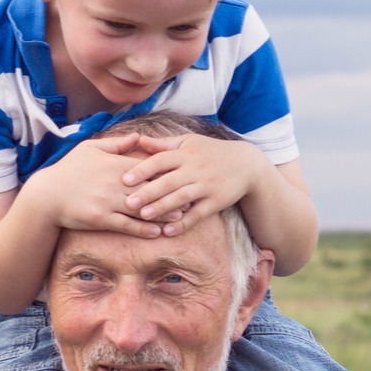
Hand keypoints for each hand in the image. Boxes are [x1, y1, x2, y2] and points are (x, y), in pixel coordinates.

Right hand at [23, 136, 184, 238]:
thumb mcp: (91, 149)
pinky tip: (157, 232)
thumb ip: (118, 144)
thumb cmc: (69, 170)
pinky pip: (127, 226)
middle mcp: (114, 182)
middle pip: (149, 188)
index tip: (182, 175)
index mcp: (114, 164)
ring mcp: (108, 202)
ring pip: (141, 208)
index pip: (146, 167)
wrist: (47, 195)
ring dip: (162, 214)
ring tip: (180, 218)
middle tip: (190, 198)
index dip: (165, 172)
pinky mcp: (101, 219)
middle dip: (170, 194)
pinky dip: (143, 229)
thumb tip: (140, 136)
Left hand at [118, 134, 268, 234]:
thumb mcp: (189, 142)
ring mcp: (207, 186)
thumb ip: (163, 144)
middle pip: (168, 181)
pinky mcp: (217, 201)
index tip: (124, 179)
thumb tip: (139, 140)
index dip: (142, 170)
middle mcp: (195, 169)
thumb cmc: (211, 151)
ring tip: (144, 216)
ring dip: (163, 208)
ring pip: (182, 198)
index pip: (160, 160)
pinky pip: (198, 214)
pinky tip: (168, 231)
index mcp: (185, 154)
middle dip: (148, 192)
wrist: (246, 164)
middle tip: (128, 203)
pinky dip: (184, 223)